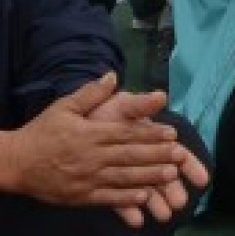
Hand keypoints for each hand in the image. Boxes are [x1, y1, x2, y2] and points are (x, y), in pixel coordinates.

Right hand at [0, 74, 202, 218]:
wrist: (15, 162)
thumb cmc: (42, 132)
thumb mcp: (64, 107)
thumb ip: (91, 93)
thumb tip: (112, 75)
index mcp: (91, 134)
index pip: (127, 133)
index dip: (151, 134)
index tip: (172, 133)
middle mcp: (92, 156)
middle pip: (130, 155)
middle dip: (157, 155)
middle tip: (180, 155)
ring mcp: (86, 178)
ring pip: (123, 177)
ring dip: (148, 176)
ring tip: (170, 175)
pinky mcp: (80, 196)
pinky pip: (107, 198)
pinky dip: (126, 198)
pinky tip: (144, 196)